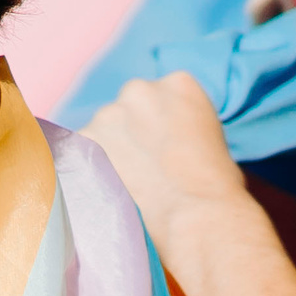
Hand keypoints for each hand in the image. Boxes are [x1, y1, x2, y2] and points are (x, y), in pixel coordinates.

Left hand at [82, 72, 248, 262]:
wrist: (197, 212)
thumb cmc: (216, 184)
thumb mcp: (209, 135)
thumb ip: (179, 123)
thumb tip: (158, 137)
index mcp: (178, 82)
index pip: (159, 95)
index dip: (159, 125)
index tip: (164, 147)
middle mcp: (139, 89)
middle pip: (127, 108)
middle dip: (131, 132)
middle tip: (144, 166)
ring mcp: (108, 113)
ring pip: (102, 129)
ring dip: (108, 149)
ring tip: (129, 182)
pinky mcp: (83, 139)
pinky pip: (79, 151)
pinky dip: (89, 168)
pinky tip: (110, 187)